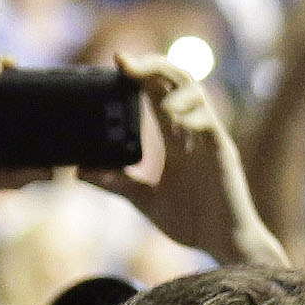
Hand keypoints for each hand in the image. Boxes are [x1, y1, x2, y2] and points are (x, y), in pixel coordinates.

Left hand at [84, 53, 284, 267]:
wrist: (224, 244)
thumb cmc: (192, 221)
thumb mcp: (145, 201)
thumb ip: (117, 183)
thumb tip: (80, 172)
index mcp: (177, 138)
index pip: (159, 92)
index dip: (141, 72)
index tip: (117, 60)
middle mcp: (193, 131)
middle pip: (178, 81)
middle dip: (153, 66)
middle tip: (126, 63)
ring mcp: (209, 139)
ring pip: (196, 93)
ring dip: (173, 90)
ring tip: (157, 106)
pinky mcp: (222, 152)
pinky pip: (208, 123)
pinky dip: (190, 116)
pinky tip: (175, 122)